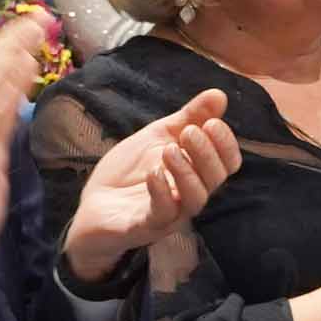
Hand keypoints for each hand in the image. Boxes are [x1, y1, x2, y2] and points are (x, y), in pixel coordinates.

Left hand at [63, 88, 238, 281]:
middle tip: (189, 132)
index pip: (226, 163)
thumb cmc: (129, 171)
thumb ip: (188, 117)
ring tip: (169, 150)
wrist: (93, 202)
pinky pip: (162, 214)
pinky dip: (160, 191)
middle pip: (215, 179)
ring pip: (195, 199)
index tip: (212, 122)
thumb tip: (219, 94)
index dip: (225, 144)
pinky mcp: (144, 226)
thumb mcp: (158, 136)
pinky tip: (153, 172)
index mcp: (196, 172)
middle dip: (207, 153)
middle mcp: (188, 195)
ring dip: (186, 172)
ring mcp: (169, 213)